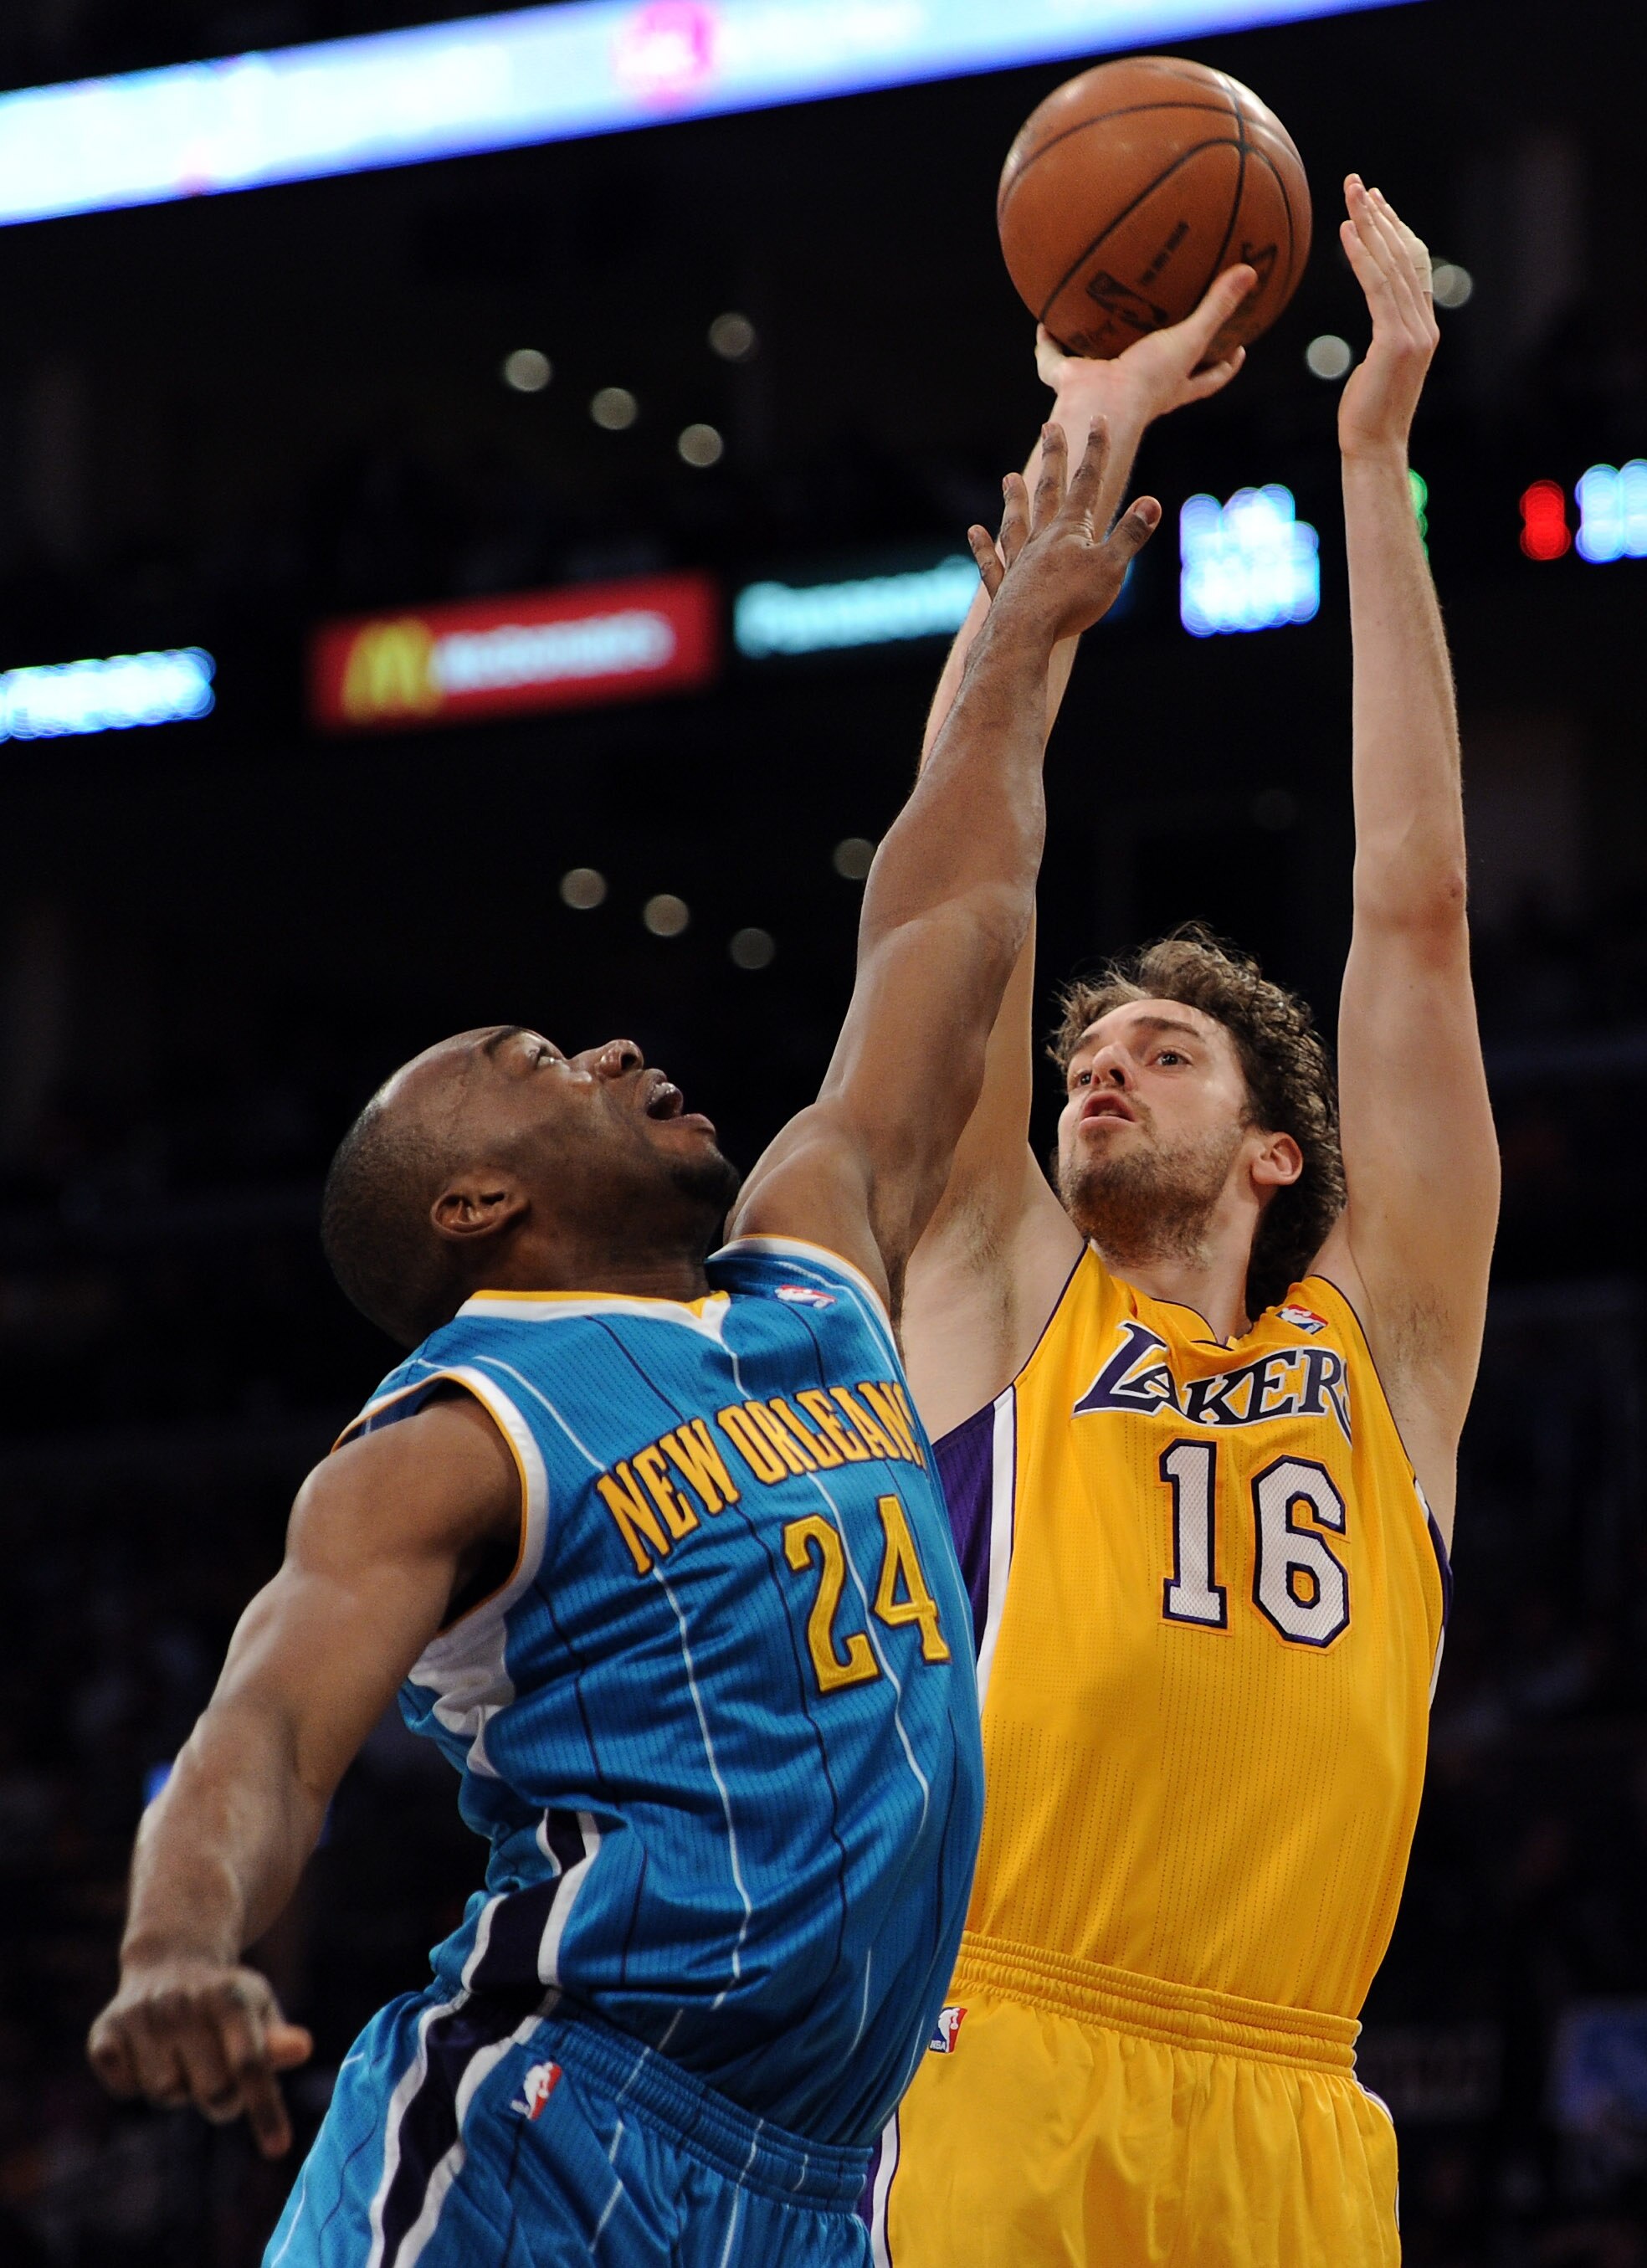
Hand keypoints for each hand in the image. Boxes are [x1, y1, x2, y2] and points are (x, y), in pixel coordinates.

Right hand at [88, 1956, 313, 2157]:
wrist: (171, 1960)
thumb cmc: (227, 2001)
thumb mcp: (258, 2011)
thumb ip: (276, 2041)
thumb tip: (302, 2050)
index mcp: (230, 1996)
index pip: (250, 2064)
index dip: (265, 2109)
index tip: (279, 2149)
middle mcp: (182, 2002)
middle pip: (211, 2090)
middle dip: (223, 2099)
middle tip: (221, 2079)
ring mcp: (140, 2015)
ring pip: (165, 2094)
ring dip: (179, 2089)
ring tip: (184, 2055)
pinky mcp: (103, 2033)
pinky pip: (125, 2088)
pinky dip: (138, 2083)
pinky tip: (149, 2053)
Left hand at [967, 419, 1159, 646]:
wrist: (1024, 634)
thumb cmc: (1071, 602)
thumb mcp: (1111, 568)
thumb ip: (1130, 535)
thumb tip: (1152, 502)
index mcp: (1071, 530)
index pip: (1087, 482)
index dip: (1095, 450)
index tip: (1098, 419)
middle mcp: (1042, 539)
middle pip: (1049, 491)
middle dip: (1055, 457)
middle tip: (1050, 425)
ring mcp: (1019, 563)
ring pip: (1016, 523)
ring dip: (1015, 499)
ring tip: (1009, 477)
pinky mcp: (1004, 589)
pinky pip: (991, 564)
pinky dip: (983, 548)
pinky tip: (974, 533)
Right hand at [1035, 263, 1254, 432]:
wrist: (1101, 405)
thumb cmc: (1148, 381)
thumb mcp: (1190, 339)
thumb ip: (1218, 306)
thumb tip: (1251, 271)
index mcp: (1171, 387)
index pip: (1206, 380)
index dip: (1224, 367)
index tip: (1238, 350)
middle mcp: (1138, 389)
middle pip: (1156, 374)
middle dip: (1162, 356)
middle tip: (1169, 329)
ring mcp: (1102, 385)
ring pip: (1102, 365)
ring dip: (1097, 345)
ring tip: (1097, 317)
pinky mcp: (1069, 381)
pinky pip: (1053, 359)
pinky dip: (1047, 341)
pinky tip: (1045, 318)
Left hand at [1338, 176, 1438, 461]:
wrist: (1374, 448)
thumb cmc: (1367, 415)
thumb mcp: (1377, 368)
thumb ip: (1383, 339)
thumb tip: (1377, 325)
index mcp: (1422, 327)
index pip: (1413, 266)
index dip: (1396, 230)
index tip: (1376, 204)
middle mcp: (1424, 324)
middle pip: (1405, 255)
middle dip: (1382, 216)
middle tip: (1359, 183)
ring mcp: (1414, 331)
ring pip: (1393, 265)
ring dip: (1371, 225)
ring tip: (1352, 193)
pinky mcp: (1396, 342)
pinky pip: (1377, 288)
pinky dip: (1362, 256)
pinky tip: (1348, 232)